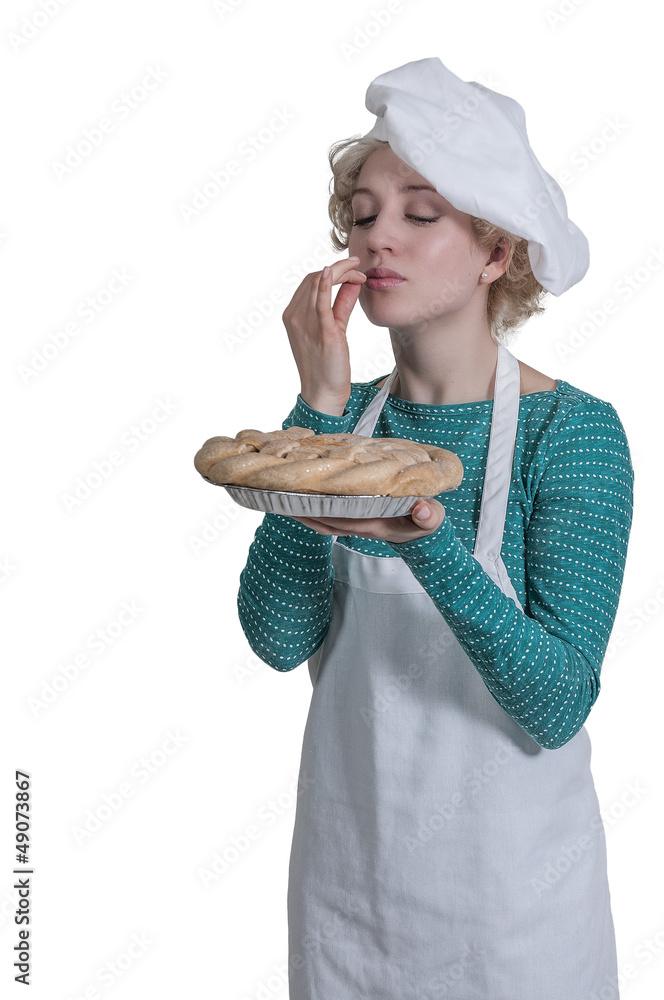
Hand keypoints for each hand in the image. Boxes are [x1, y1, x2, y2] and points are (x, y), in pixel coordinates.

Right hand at [281, 256, 366, 414]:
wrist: (324, 392)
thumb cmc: (327, 364)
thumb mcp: (334, 327)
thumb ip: (341, 304)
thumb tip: (353, 283)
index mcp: (293, 316)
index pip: (309, 282)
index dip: (332, 272)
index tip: (352, 272)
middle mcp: (295, 317)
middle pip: (312, 279)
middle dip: (338, 268)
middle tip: (359, 269)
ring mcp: (305, 324)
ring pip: (317, 283)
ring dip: (341, 272)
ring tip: (359, 272)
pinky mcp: (322, 331)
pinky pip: (320, 302)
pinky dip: (326, 283)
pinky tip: (333, 271)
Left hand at [288, 498, 445, 543]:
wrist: (422, 530)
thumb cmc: (423, 522)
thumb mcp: (431, 519)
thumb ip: (429, 516)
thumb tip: (423, 509)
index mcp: (373, 524)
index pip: (342, 518)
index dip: (322, 510)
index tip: (304, 498)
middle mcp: (358, 526)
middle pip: (322, 520)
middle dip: (301, 510)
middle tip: (278, 492)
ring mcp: (352, 524)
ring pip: (320, 519)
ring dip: (300, 509)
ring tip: (279, 493)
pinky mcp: (351, 518)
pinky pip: (325, 514)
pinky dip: (310, 505)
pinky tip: (299, 492)